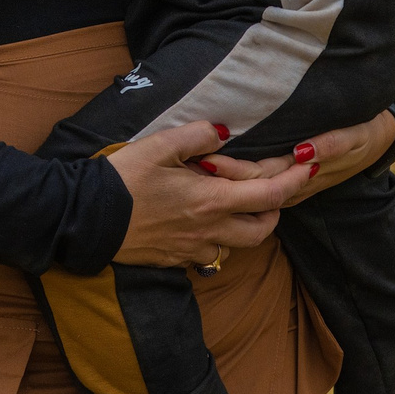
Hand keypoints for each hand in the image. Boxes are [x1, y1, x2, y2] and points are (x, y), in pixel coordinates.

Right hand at [105, 122, 308, 268]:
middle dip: (274, 209)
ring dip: (244, 226)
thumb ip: (197, 135)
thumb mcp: (159, 145)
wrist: (85, 219)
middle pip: (263, 229)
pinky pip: (209, 254)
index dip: (295, 180)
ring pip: (238, 245)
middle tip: (267, 188)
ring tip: (231, 203)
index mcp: (211, 200)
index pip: (269, 194)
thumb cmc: (121, 179)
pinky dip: (216, 238)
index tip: (309, 167)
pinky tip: (199, 222)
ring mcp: (192, 250)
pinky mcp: (175, 261)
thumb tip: (223, 133)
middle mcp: (209, 230)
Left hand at [172, 110, 394, 205]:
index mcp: (303, 175)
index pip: (260, 178)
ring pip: (247, 189)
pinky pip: (252, 183)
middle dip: (218, 176)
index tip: (206, 158)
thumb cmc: (365, 134)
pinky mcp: (283, 179)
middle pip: (247, 186)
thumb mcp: (353, 137)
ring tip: (189, 165)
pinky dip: (232, 178)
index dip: (233, 170)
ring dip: (222, 179)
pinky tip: (208, 167)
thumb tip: (303, 153)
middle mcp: (290, 186)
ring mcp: (286, 186)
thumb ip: (331, 145)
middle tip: (186, 161)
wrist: (379, 140)